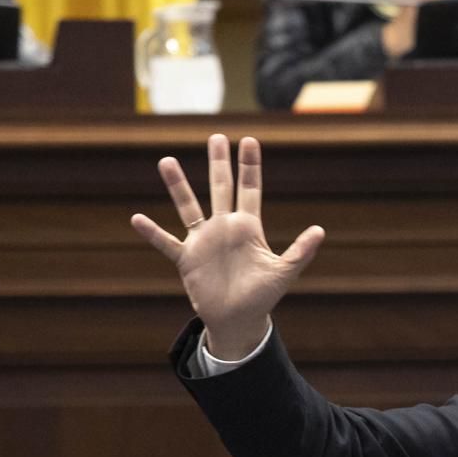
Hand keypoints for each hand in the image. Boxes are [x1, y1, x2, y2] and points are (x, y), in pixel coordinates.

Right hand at [129, 133, 323, 358]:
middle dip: (219, 163)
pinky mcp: (187, 259)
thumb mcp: (283, 272)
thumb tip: (320, 231)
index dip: (249, 167)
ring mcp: (203, 241)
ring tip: (166, 161)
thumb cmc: (262, 296)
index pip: (250, 190)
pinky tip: (137, 218)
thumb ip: (300, 251)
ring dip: (178, 186)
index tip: (249, 140)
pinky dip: (152, 233)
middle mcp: (224, 228)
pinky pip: (166, 242)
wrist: (239, 319)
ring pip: (188, 206)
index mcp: (248, 227)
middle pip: (220, 188)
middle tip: (216, 137)